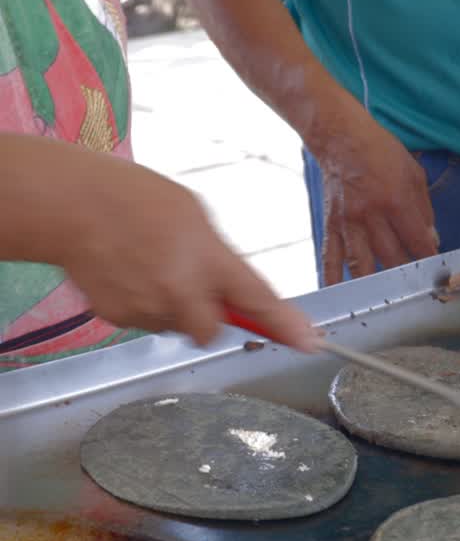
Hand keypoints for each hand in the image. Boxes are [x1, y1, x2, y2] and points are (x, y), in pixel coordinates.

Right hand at [53, 157, 318, 351]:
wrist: (69, 204)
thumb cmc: (136, 199)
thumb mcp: (196, 217)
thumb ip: (220, 259)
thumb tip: (235, 291)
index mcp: (209, 260)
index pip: (258, 301)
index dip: (286, 325)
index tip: (310, 342)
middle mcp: (181, 291)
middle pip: (211, 332)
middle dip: (208, 317)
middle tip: (190, 285)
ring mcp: (148, 308)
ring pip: (176, 327)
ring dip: (172, 308)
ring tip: (148, 267)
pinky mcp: (117, 318)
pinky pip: (145, 322)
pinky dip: (142, 306)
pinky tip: (127, 274)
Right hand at [310, 110, 439, 284]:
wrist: (340, 138)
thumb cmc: (381, 152)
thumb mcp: (414, 174)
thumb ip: (424, 210)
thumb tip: (431, 240)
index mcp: (396, 201)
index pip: (417, 242)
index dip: (429, 262)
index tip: (440, 276)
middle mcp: (371, 216)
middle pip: (392, 258)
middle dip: (407, 279)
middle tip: (419, 293)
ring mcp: (348, 223)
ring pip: (362, 264)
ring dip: (375, 286)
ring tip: (387, 303)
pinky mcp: (331, 225)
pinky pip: (331, 257)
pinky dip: (335, 279)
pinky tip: (340, 297)